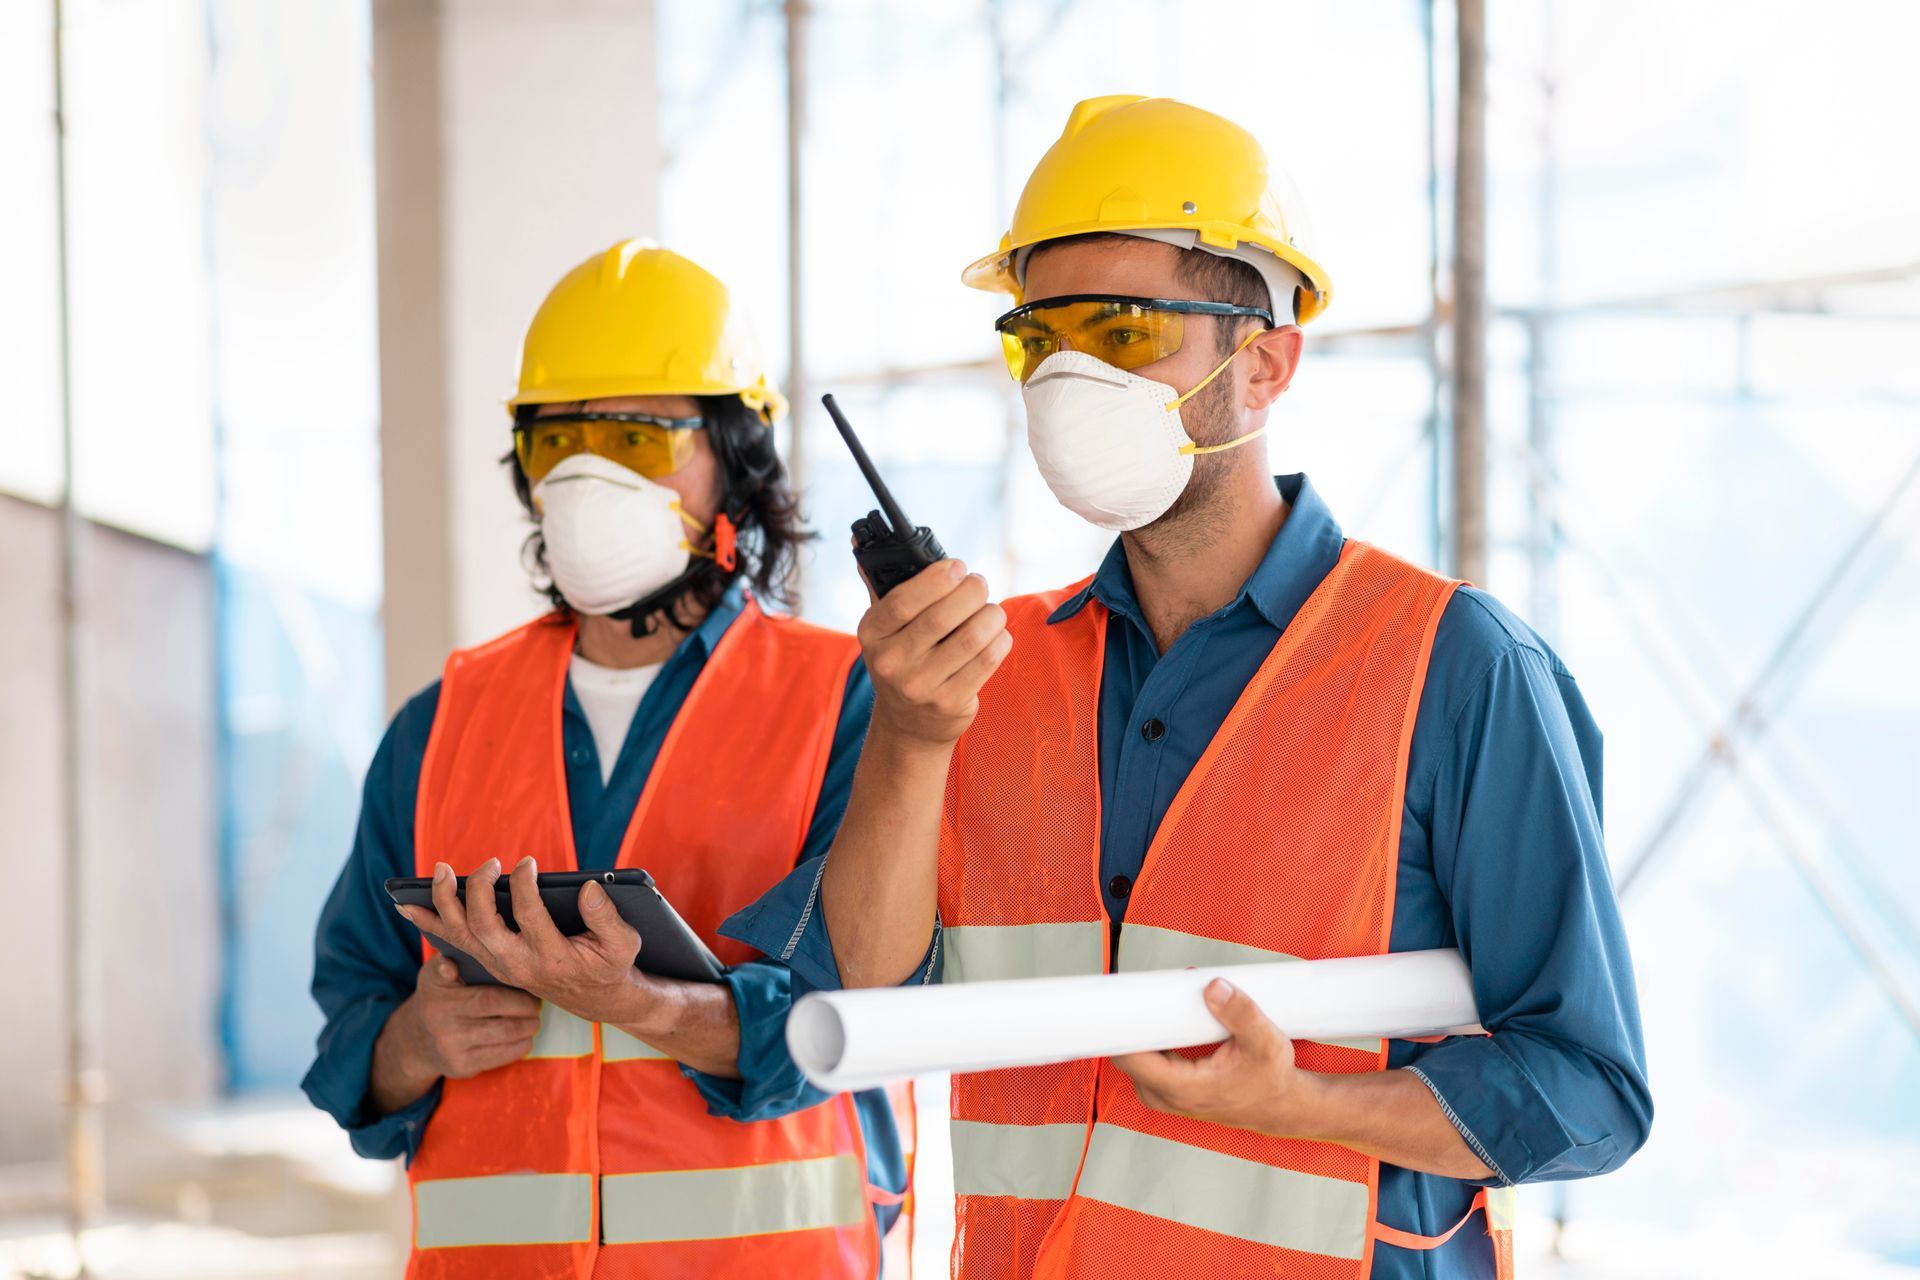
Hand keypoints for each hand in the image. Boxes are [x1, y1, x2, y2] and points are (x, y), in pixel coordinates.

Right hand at [367, 953, 542, 1112]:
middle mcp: (443, 1022)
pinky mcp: (461, 1066)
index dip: (507, 990)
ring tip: (535, 1018)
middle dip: (526, 1007)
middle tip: (538, 1002)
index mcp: (439, 995)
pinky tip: (525, 1036)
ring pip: (504, 1035)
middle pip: (499, 1012)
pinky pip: (500, 1057)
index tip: (521, 981)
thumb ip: (444, 964)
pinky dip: (520, 1046)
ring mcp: (452, 1047)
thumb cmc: (437, 997)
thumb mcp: (434, 975)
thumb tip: (449, 963)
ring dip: (528, 1026)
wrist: (416, 1040)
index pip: (483, 995)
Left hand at [396, 857, 651, 1026]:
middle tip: (491, 864)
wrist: (598, 999)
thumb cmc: (612, 964)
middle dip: (478, 890)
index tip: (528, 863)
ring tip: (439, 871)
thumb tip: (587, 887)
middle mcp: (518, 965)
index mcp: (551, 957)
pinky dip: (429, 922)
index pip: (527, 915)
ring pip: (460, 934)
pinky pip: (453, 941)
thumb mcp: (624, 943)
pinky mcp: (492, 961)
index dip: (524, 884)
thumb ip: (607, 916)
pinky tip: (407, 905)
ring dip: (445, 901)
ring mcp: (500, 965)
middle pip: (482, 926)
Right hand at [858, 559, 1011, 746]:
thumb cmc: (902, 658)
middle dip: (972, 591)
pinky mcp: (950, 703)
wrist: (908, 724)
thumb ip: (880, 584)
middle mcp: (891, 662)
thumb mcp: (883, 627)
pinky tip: (995, 635)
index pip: (903, 600)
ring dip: (991, 615)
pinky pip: (987, 661)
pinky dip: (999, 640)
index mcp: (872, 634)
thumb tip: (860, 536)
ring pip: (971, 637)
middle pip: (943, 616)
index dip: (937, 578)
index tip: (958, 567)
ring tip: (990, 611)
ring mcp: (920, 686)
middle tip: (979, 584)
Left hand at [1111, 978, 1319, 1137]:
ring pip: (1135, 1055)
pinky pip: (1145, 1059)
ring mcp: (1162, 1094)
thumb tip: (1214, 986)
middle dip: (1134, 1020)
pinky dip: (1151, 1038)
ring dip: (1144, 1028)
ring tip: (1161, 1000)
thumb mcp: (1266, 1042)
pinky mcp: (1167, 1089)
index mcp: (1180, 1088)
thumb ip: (1241, 1012)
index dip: (1117, 1028)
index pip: (1128, 1057)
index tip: (1115, 1001)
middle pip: (1126, 1052)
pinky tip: (1162, 1019)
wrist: (1278, 1106)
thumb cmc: (1270, 1080)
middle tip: (1148, 989)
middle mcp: (1165, 1095)